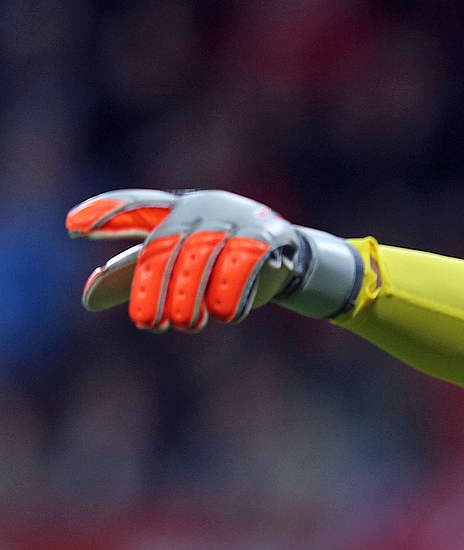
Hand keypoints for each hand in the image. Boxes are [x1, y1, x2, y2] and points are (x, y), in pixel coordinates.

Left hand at [67, 189, 362, 330]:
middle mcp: (203, 206)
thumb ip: (134, 275)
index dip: (107, 213)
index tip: (71, 227)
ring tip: (186, 324)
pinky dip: (231, 295)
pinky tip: (225, 315)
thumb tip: (88, 298)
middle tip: (148, 324)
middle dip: (153, 288)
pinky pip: (242, 266)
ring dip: (190, 297)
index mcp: (176, 208)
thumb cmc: (218, 259)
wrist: (285, 257)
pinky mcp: (267, 235)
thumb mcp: (177, 263)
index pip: (137, 205)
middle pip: (165, 246)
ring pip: (201, 259)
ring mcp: (237, 217)